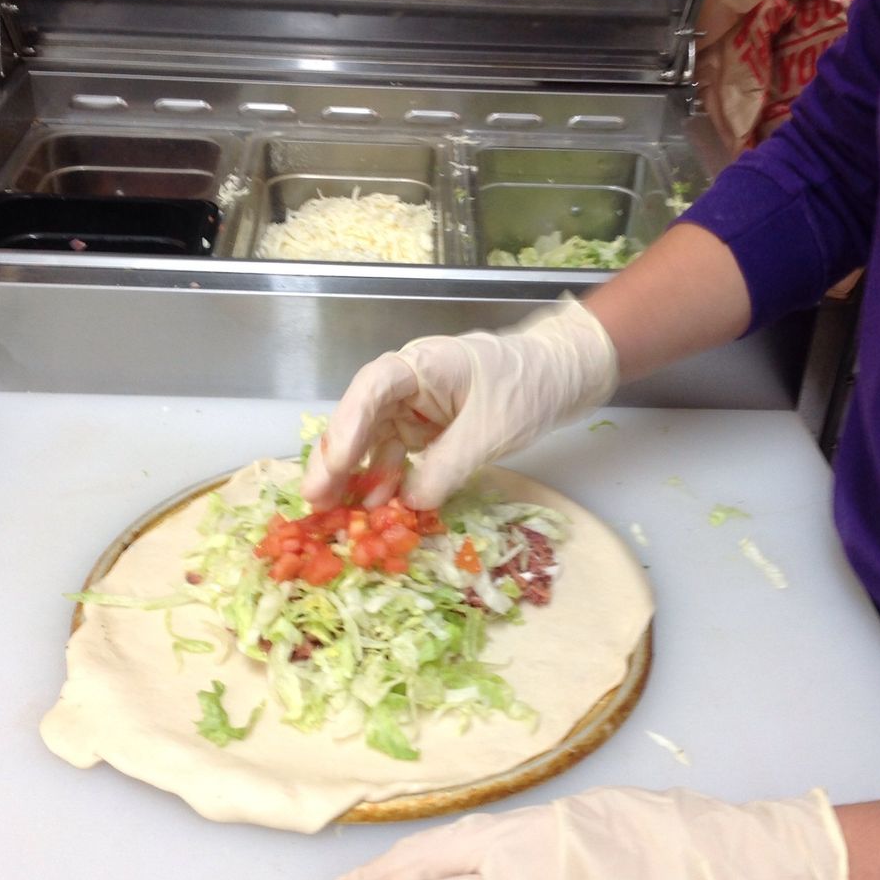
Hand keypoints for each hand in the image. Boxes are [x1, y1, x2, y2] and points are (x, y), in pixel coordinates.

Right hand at [301, 298, 618, 510]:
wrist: (563, 376)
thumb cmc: (530, 385)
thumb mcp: (490, 430)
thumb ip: (447, 466)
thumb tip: (409, 504)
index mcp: (421, 364)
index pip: (371, 389)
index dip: (347, 427)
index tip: (334, 465)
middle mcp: (408, 384)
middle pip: (361, 419)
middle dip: (338, 459)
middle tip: (316, 499)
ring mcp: (415, 409)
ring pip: (374, 443)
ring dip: (356, 478)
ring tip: (336, 515)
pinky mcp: (427, 431)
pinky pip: (398, 457)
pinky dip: (387, 483)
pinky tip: (378, 510)